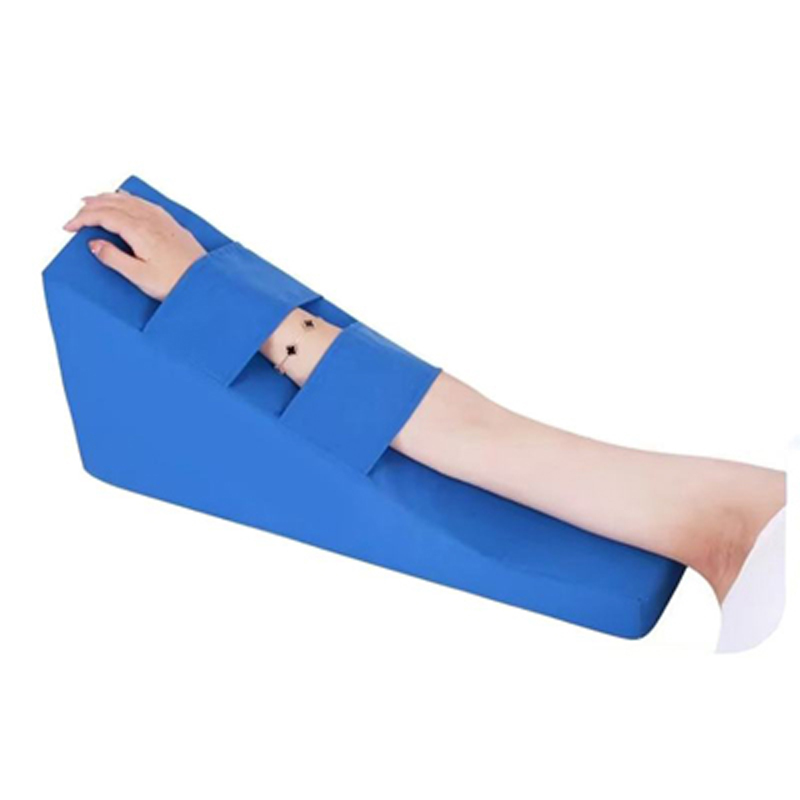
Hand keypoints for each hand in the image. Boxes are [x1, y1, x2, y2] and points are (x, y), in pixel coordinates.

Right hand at [64, 191, 205, 300]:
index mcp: (140, 230)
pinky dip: (128, 199)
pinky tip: (127, 200)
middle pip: (114, 203)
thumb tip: (94, 244)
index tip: (68, 227)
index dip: (82, 218)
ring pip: (129, 200)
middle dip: (91, 205)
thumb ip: (114, 258)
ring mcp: (163, 220)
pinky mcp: (172, 224)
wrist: (206, 283)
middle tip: (76, 213)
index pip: (104, 215)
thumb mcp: (139, 276)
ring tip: (93, 200)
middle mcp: (151, 220)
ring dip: (108, 198)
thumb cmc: (177, 282)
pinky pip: (144, 203)